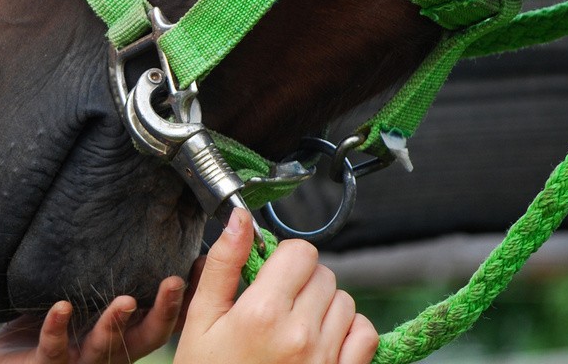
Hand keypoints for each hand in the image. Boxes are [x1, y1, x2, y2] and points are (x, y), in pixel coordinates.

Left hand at [0, 276, 186, 363]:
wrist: (10, 363)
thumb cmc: (51, 327)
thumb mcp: (85, 301)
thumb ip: (108, 278)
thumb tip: (136, 234)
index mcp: (124, 338)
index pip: (163, 320)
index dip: (184, 300)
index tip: (201, 267)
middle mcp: (110, 353)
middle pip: (146, 338)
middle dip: (163, 312)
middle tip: (174, 282)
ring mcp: (80, 361)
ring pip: (104, 347)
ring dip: (115, 324)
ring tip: (125, 301)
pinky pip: (54, 348)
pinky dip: (56, 327)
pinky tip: (61, 308)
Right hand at [173, 208, 378, 363]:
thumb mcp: (201, 321)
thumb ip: (223, 265)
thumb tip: (239, 219)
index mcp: (262, 312)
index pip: (300, 252)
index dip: (283, 257)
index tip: (270, 273)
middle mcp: (300, 333)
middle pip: (323, 273)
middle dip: (301, 281)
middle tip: (276, 303)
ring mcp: (326, 358)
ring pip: (345, 300)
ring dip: (324, 305)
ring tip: (295, 325)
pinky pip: (366, 334)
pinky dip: (349, 331)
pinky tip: (321, 340)